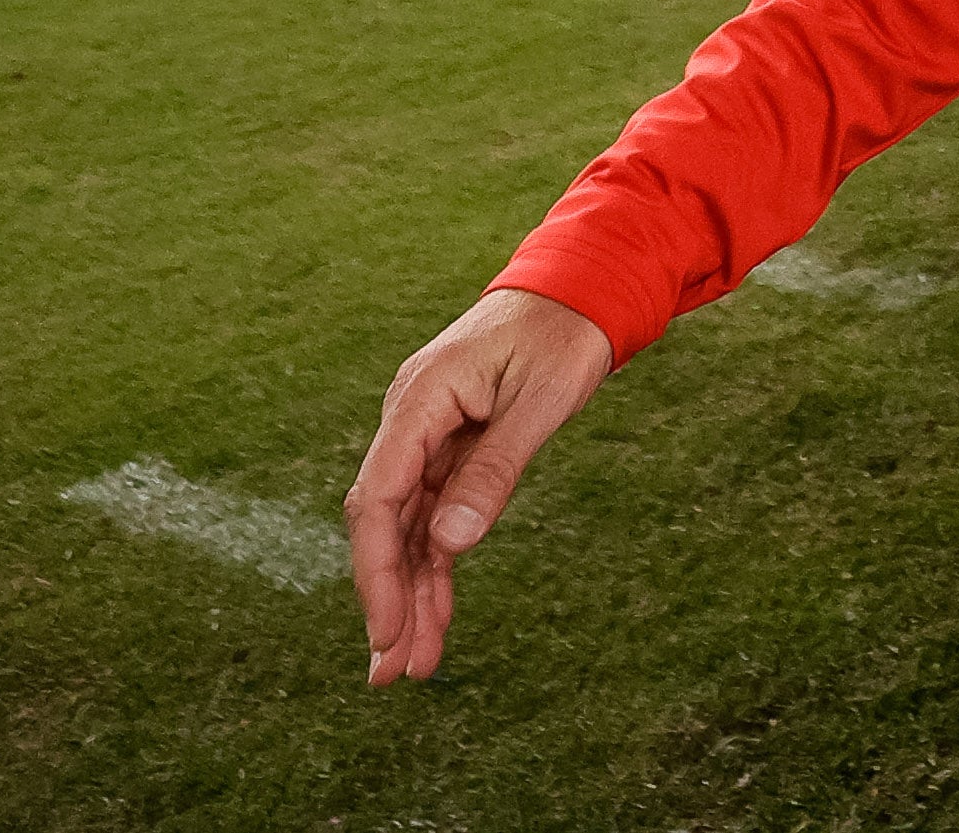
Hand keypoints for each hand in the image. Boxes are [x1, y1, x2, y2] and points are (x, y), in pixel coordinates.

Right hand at [344, 285, 611, 684]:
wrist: (581, 285)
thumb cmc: (565, 332)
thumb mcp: (541, 399)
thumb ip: (494, 469)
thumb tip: (451, 543)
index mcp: (419, 400)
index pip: (378, 498)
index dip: (377, 570)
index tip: (386, 629)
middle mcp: (411, 419)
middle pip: (386, 523)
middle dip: (389, 598)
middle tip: (394, 672)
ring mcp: (428, 434)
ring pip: (410, 527)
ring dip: (413, 593)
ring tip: (416, 665)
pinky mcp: (451, 445)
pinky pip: (436, 512)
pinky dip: (438, 562)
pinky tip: (437, 614)